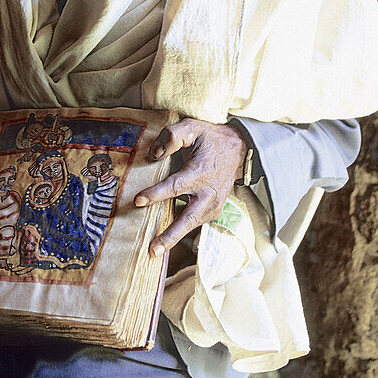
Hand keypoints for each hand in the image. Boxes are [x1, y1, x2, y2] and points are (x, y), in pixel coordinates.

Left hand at [135, 118, 246, 257]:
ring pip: (190, 224)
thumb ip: (172, 137)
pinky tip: (164, 238)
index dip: (156, 194)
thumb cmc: (211, 139)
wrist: (239, 150)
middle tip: (152, 250)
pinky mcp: (212, 211)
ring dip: (173, 238)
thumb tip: (153, 154)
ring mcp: (213, 205)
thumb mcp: (193, 127)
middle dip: (170, 236)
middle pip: (188, 220)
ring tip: (154, 250)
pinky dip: (180, 230)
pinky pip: (193, 222)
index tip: (138, 200)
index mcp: (201, 173)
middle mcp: (208, 194)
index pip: (175, 186)